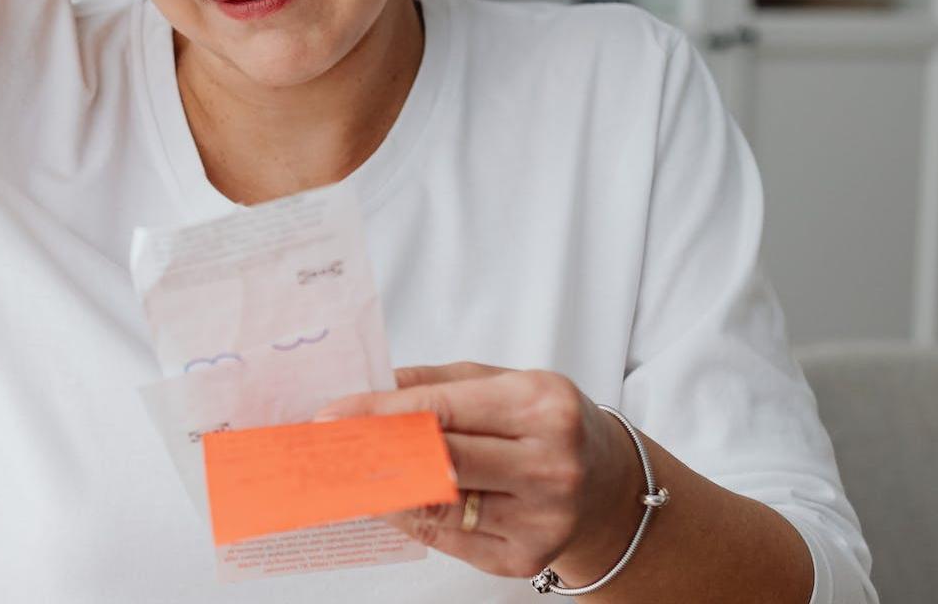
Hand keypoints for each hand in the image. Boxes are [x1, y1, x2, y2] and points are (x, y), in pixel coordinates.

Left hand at [312, 362, 646, 580]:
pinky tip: (386, 500)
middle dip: (374, 452)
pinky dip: (410, 517)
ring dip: (383, 489)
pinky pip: (448, 539)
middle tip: (329, 446)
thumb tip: (366, 391)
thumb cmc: (546, 423)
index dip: (379, 413)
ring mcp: (543, 517)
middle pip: (438, 461)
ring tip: (347, 472)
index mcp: (542, 406)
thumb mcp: (502, 382)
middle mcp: (550, 464)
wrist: (609, 484)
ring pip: (438, 505)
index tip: (331, 415)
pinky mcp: (527, 556)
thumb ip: (434, 384)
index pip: (441, 410)